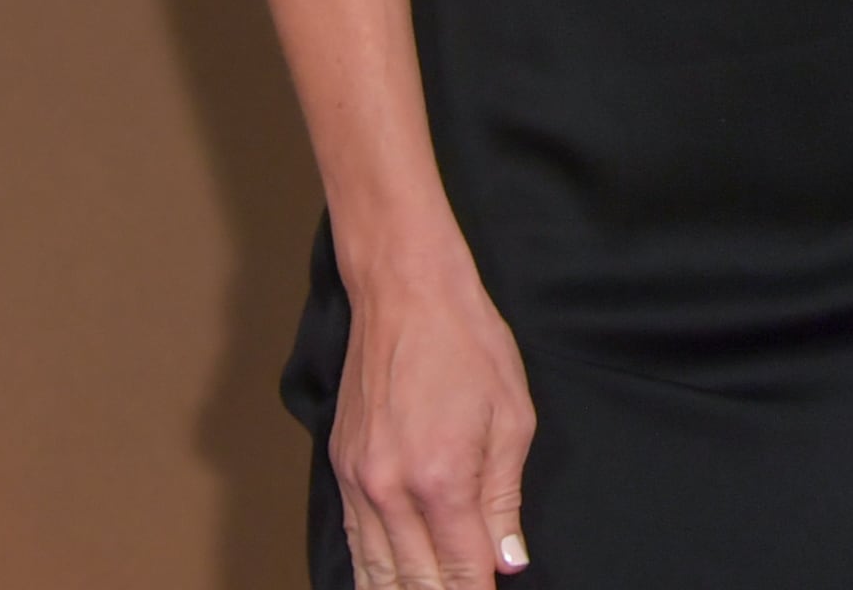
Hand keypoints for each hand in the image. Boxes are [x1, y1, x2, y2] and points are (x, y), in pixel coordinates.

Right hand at [332, 234, 538, 581]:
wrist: (405, 292)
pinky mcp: (341, 467)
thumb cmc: (467, 344)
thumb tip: (508, 560)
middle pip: (415, 580)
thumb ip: (505, 498)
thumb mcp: (512, 418)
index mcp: (442, 480)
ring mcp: (359, 480)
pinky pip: (352, 539)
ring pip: (375, 571)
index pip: (462, 570)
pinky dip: (368, 571)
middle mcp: (391, 489)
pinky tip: (382, 584)